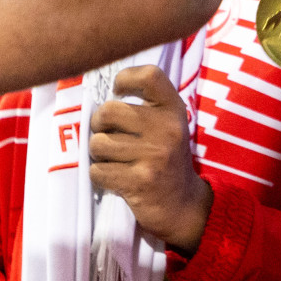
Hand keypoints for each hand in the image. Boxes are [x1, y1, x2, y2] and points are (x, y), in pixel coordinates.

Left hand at [89, 65, 212, 252]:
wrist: (182, 205)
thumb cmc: (166, 158)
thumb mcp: (167, 125)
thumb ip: (145, 106)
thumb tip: (100, 97)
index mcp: (173, 110)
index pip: (149, 75)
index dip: (126, 78)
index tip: (117, 91)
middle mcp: (167, 129)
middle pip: (109, 111)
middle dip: (98, 124)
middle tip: (107, 134)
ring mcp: (154, 155)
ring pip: (98, 143)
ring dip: (98, 154)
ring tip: (112, 158)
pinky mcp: (140, 181)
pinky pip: (98, 170)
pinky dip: (99, 175)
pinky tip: (114, 177)